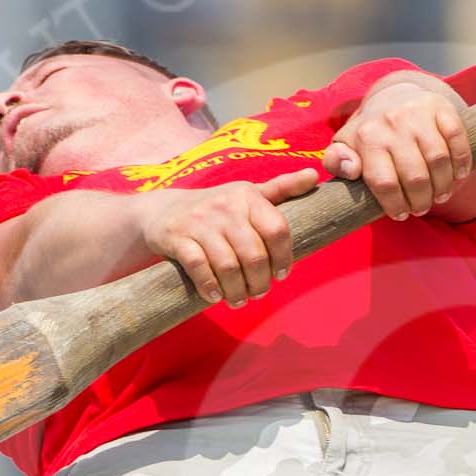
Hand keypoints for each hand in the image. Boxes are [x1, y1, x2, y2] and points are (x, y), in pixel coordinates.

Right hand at [140, 168, 318, 306]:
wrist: (161, 210)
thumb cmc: (216, 207)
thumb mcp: (248, 193)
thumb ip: (281, 188)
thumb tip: (314, 176)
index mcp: (248, 195)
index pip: (277, 229)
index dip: (284, 257)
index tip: (281, 274)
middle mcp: (225, 206)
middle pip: (254, 255)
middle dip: (260, 282)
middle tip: (259, 292)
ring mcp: (200, 222)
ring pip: (228, 266)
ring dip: (236, 290)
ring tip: (239, 300)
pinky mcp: (177, 238)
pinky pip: (198, 267)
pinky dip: (209, 287)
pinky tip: (215, 297)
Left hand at [322, 80, 471, 220]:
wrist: (394, 95)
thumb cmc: (371, 133)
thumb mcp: (346, 145)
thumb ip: (337, 161)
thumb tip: (350, 170)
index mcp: (367, 136)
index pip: (384, 182)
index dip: (395, 205)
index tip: (401, 214)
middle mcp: (392, 122)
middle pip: (415, 176)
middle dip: (421, 201)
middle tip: (421, 208)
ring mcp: (418, 113)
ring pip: (438, 160)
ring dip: (443, 186)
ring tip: (440, 196)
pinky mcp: (442, 107)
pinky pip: (457, 138)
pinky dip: (462, 162)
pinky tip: (459, 176)